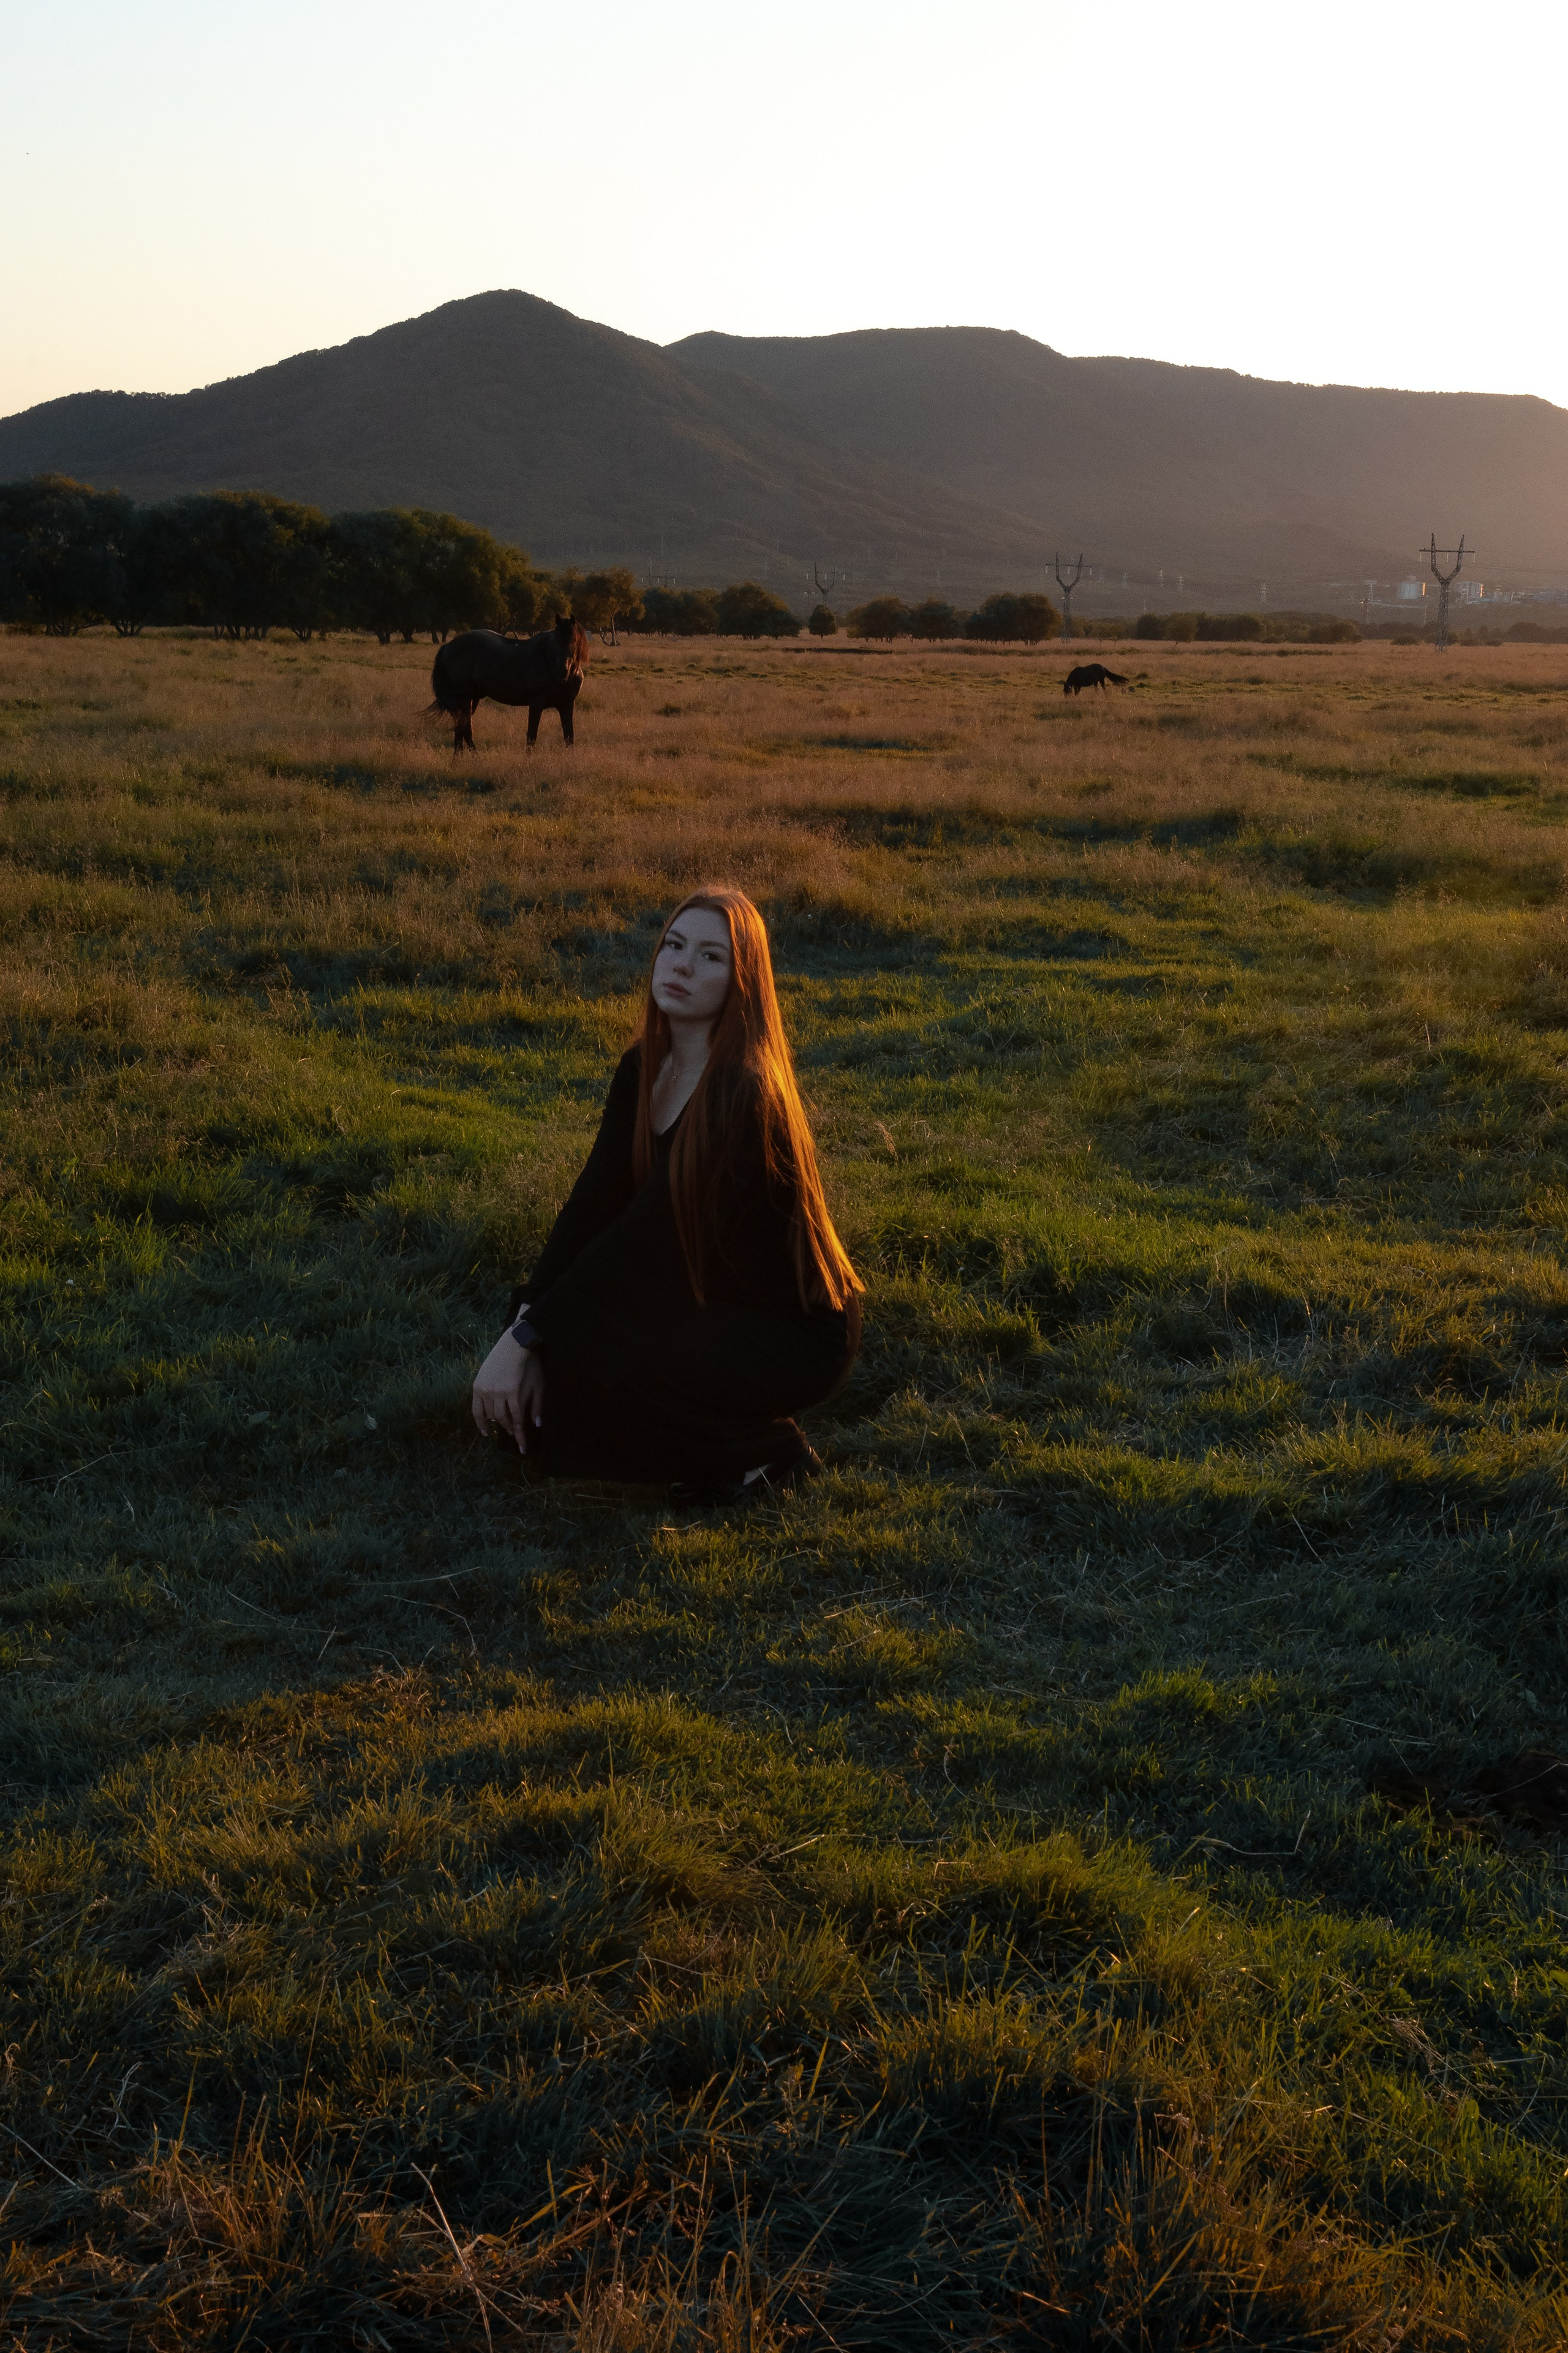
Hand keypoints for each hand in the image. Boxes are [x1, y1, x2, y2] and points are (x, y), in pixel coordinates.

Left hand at [471, 1330, 543, 1452]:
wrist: (513, 1345)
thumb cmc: (501, 1356)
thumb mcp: (487, 1373)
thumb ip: (486, 1389)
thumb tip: (489, 1406)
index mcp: (477, 1387)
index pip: (477, 1412)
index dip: (481, 1424)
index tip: (485, 1433)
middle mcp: (485, 1392)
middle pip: (491, 1416)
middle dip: (499, 1426)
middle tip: (506, 1433)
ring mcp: (498, 1392)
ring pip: (502, 1417)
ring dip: (508, 1426)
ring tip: (514, 1433)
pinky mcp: (512, 1391)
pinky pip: (515, 1412)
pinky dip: (518, 1421)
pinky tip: (521, 1426)